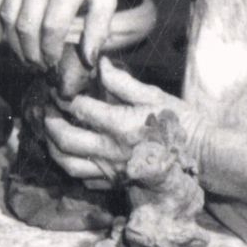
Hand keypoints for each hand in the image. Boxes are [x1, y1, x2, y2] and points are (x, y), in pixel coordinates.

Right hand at [0, 0, 117, 83]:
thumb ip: (99, 29)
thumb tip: (88, 62)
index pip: (52, 28)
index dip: (49, 52)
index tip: (52, 64)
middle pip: (26, 26)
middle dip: (30, 54)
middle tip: (37, 66)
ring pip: (8, 16)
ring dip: (13, 43)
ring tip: (24, 56)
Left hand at [41, 60, 193, 189]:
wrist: (199, 156)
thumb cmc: (179, 123)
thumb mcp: (154, 96)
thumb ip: (122, 82)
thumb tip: (99, 64)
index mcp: (119, 124)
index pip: (78, 108)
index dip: (63, 96)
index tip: (57, 88)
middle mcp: (110, 149)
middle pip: (65, 138)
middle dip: (50, 123)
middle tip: (47, 112)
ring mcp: (111, 170)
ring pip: (68, 163)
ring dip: (53, 148)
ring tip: (51, 135)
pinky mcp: (116, 183)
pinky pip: (84, 179)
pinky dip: (73, 167)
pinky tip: (72, 155)